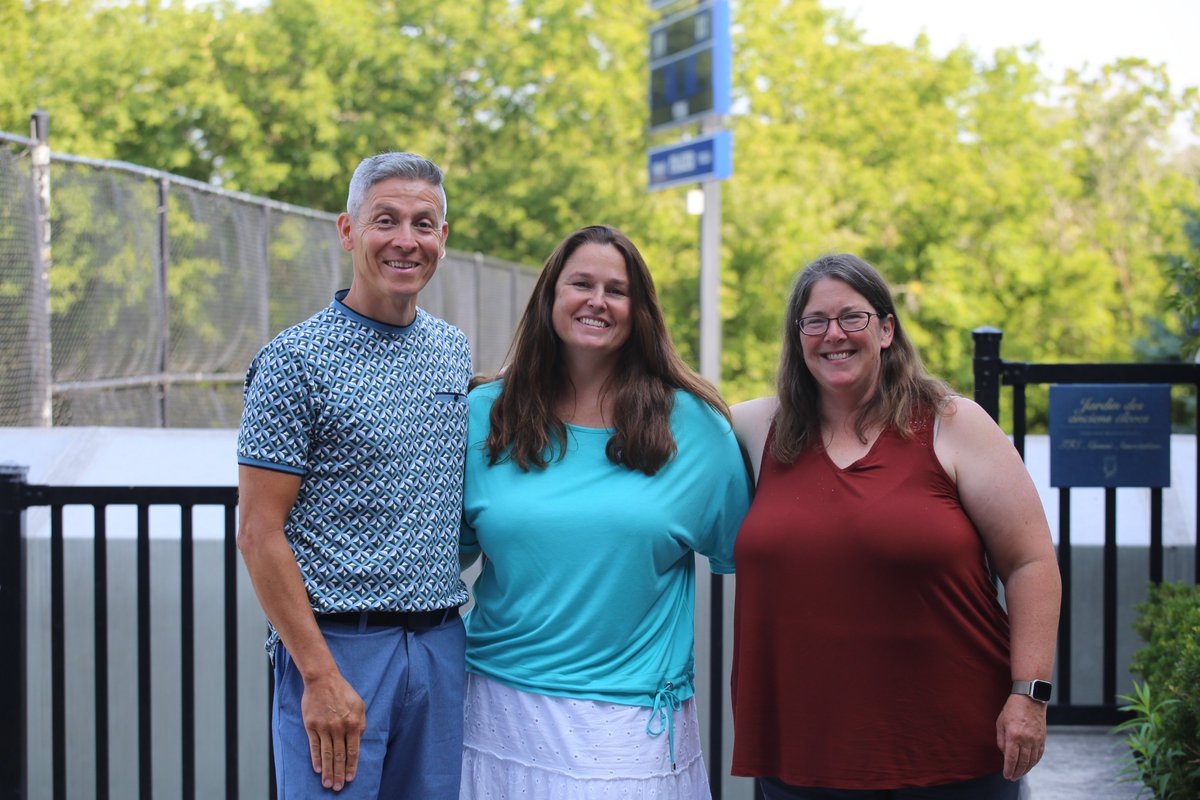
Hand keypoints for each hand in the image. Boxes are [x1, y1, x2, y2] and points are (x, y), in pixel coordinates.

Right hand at [301, 671, 365, 790]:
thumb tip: (359, 739)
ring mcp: (324, 727)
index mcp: (353, 723)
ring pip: (326, 754)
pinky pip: (314, 746)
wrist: (322, 679)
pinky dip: (316, 759)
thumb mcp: (359, 704)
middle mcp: (339, 727)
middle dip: (340, 774)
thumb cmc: (343, 692)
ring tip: (328, 784)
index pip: (353, 751)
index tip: (351, 778)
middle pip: (340, 756)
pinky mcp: (311, 725)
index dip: (352, 766)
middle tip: (339, 788)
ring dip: (328, 771)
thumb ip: (361, 723)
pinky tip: (318, 770)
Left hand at [995, 693, 1046, 779]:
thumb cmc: (1012, 709)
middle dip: (1017, 772)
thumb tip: (1005, 755)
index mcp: (1014, 736)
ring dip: (1025, 770)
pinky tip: (1029, 766)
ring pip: (1031, 761)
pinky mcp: (1042, 739)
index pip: (1011, 758)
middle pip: (1022, 762)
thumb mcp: (1000, 723)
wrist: (1030, 699)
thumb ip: (1001, 740)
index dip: (1008, 769)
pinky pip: (1038, 755)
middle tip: (1012, 778)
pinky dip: (1034, 762)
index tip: (1006, 776)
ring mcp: (1036, 740)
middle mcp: (1026, 740)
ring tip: (1019, 774)